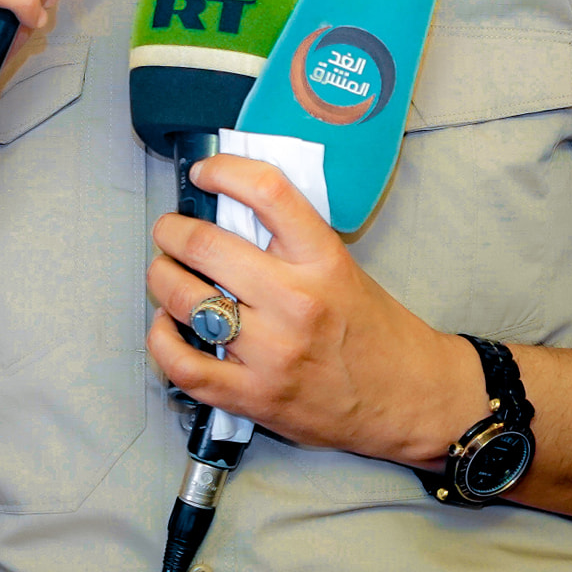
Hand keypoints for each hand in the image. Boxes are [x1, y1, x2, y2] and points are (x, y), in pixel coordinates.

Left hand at [145, 154, 483, 468]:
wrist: (410, 401)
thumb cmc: (374, 330)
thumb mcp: (343, 267)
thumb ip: (290, 241)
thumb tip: (227, 208)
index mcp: (323, 260)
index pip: (267, 192)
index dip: (224, 171)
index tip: (203, 174)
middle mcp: (295, 302)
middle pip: (206, 245)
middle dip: (173, 231)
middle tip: (170, 230)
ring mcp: (272, 352)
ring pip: (184, 299)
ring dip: (161, 278)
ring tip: (165, 273)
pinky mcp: (255, 396)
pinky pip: (183, 364)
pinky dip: (160, 340)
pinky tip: (166, 325)